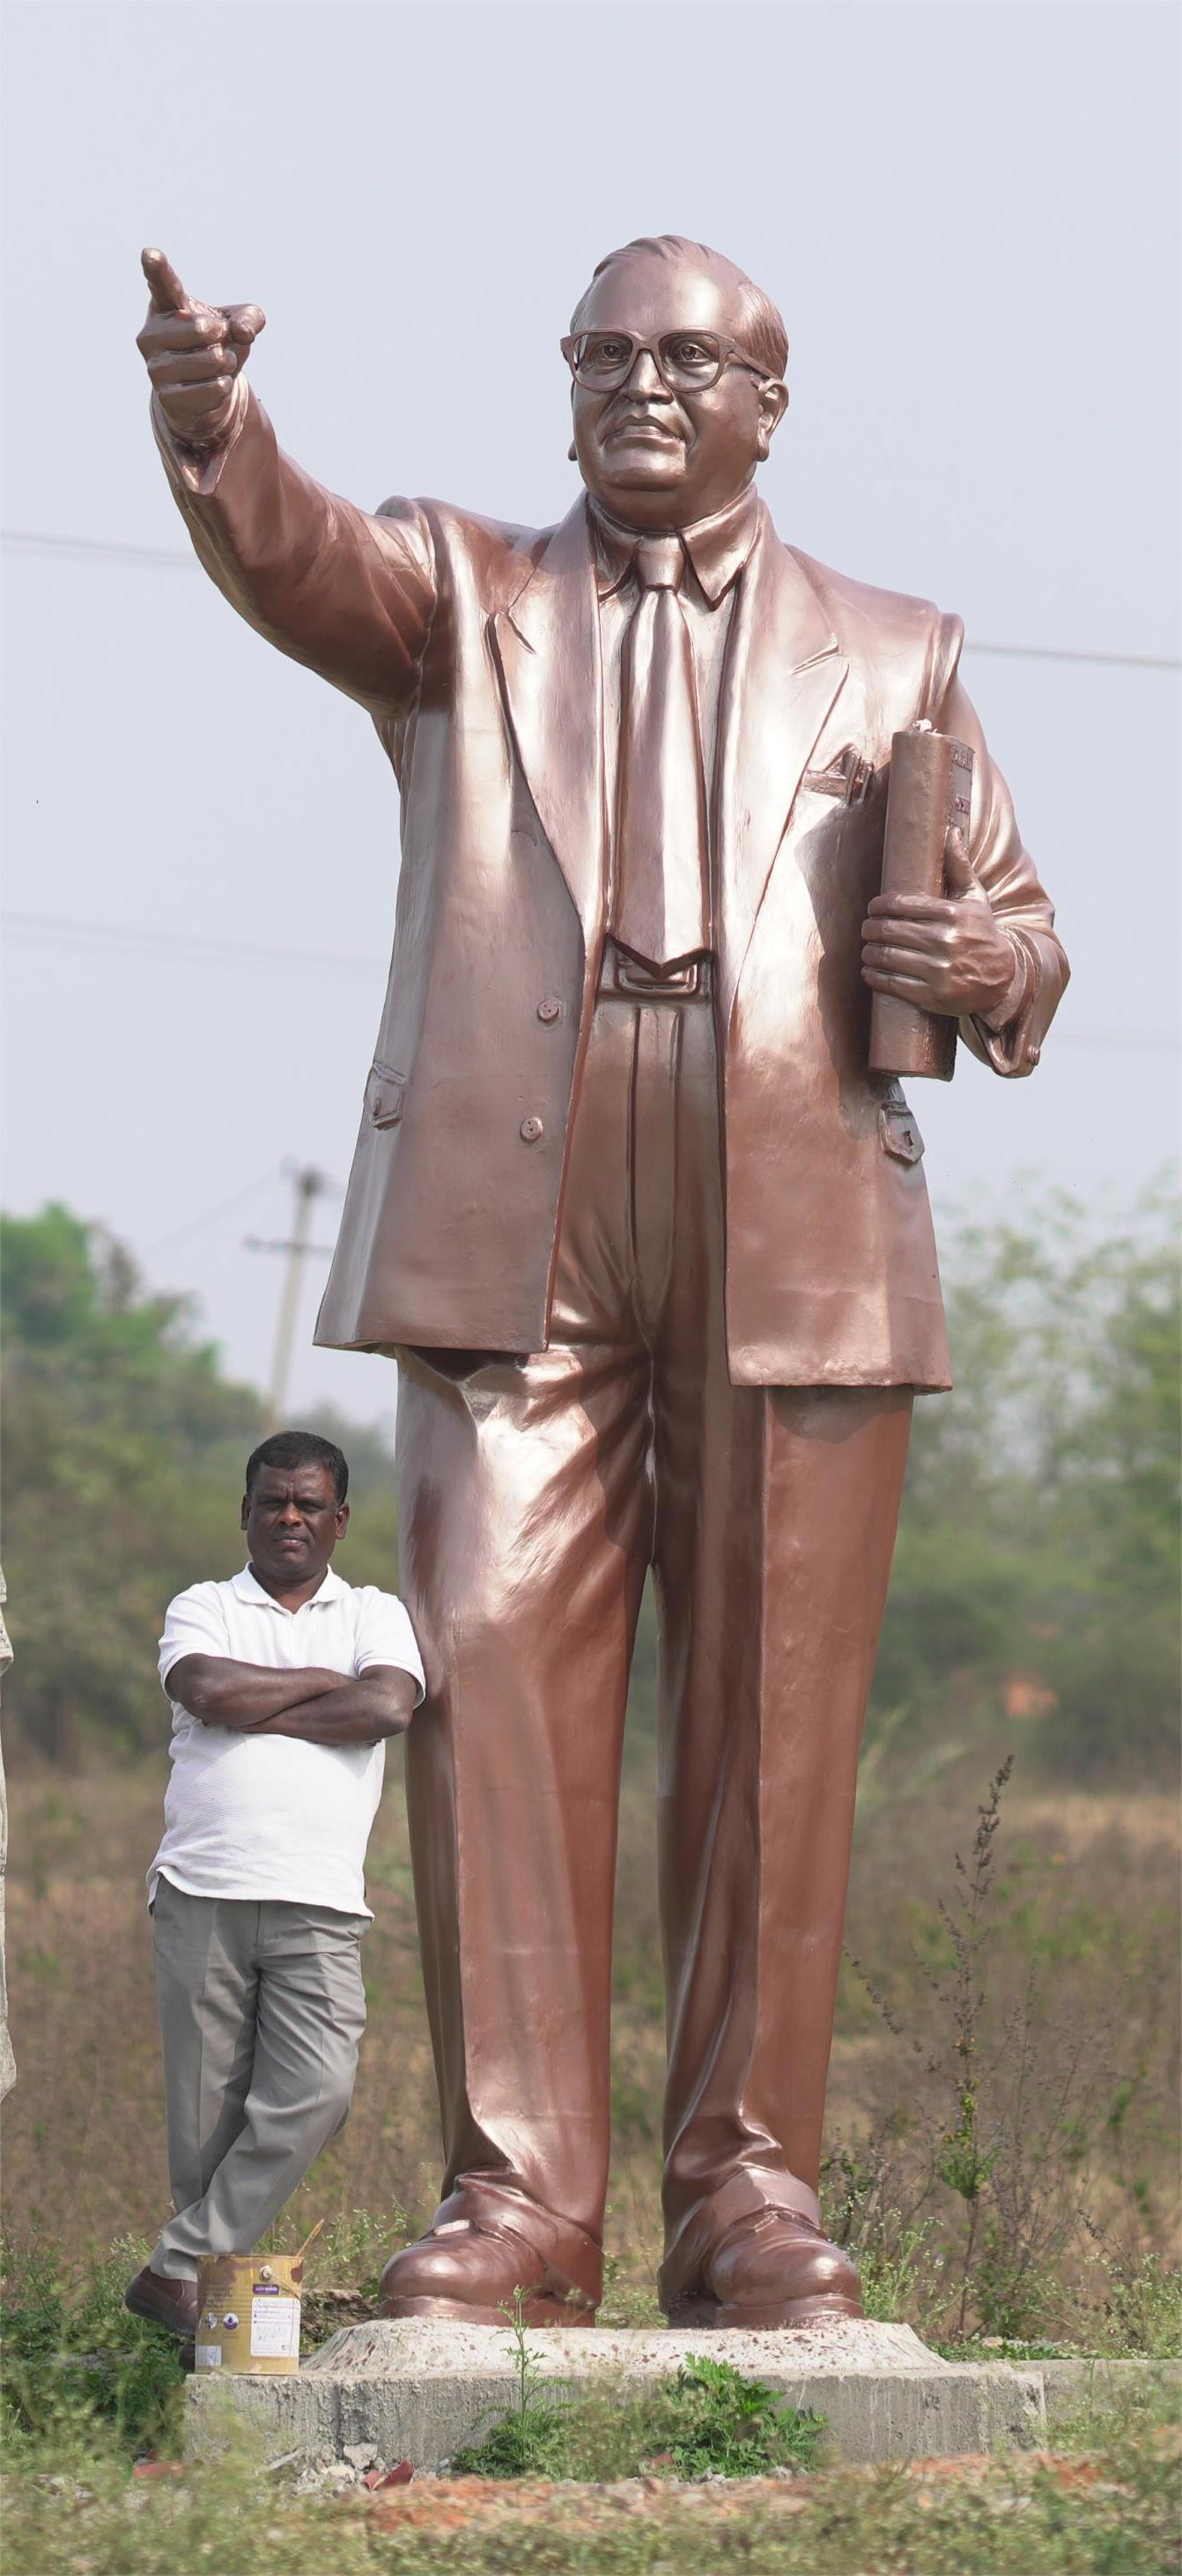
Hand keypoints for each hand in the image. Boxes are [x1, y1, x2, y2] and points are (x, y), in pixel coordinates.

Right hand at [136, 247, 264, 449]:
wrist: (205, 393)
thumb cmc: (217, 346)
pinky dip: (223, 387)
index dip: (156, 268)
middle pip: (203, 329)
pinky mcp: (165, 397)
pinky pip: (213, 388)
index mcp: (166, 306)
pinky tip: (212, 385)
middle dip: (222, 337)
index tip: (150, 254)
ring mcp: (155, 367)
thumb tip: (242, 332)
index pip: (161, 284)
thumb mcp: (237, 323)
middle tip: (216, 341)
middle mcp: (151, 334)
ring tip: (215, 365)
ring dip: (226, 364)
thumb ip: (249, 316)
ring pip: (212, 361)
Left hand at [861, 830, 1016, 1018]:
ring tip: (866, 949)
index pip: (904, 905)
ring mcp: (939, 971)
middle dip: (872, 929)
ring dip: (869, 952)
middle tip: (865, 929)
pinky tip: (869, 970)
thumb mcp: (975, 899)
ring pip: (889, 957)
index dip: (880, 906)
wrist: (1002, 978)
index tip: (872, 908)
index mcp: (953, 915)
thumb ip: (959, 866)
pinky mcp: (933, 996)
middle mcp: (946, 942)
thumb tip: (951, 830)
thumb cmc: (982, 933)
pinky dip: (874, 976)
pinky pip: (893, 984)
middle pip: (891, 931)